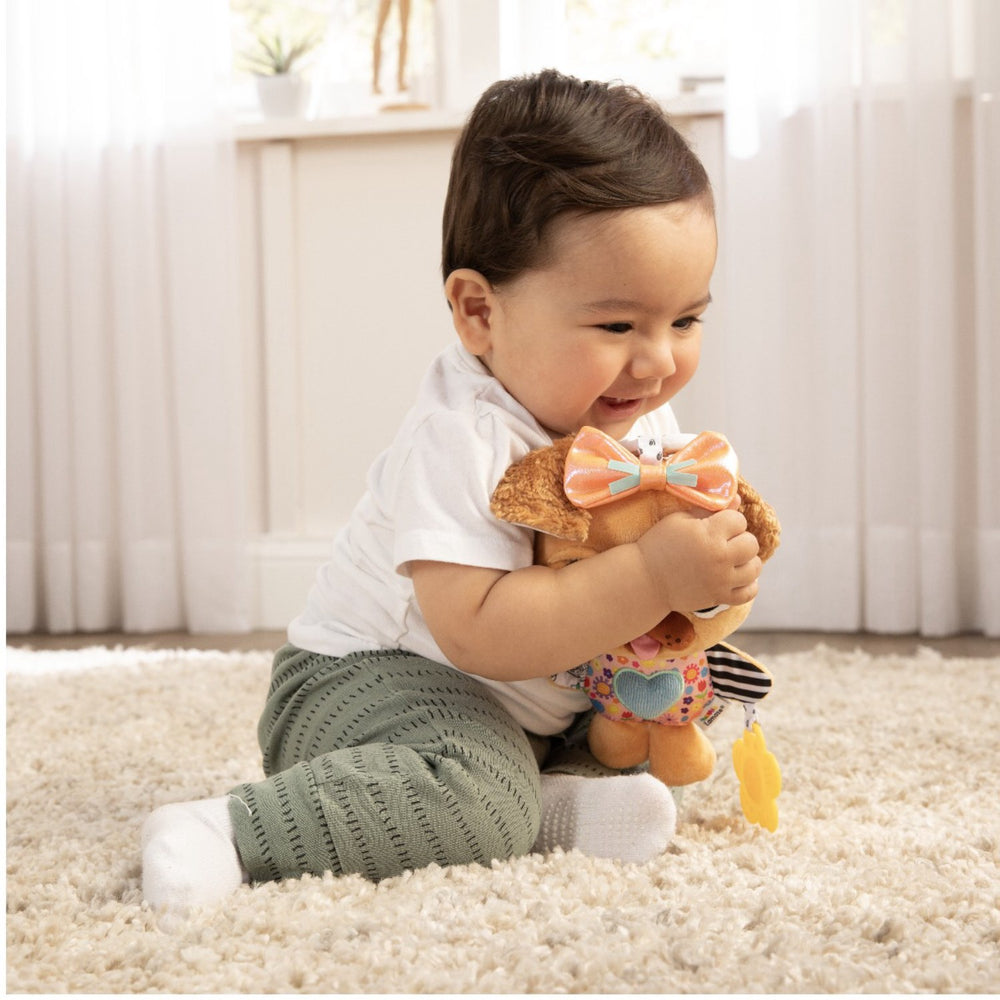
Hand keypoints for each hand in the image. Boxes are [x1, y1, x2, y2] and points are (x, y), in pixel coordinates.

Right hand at [635, 507, 760, 611]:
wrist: (645, 579)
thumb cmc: (659, 544)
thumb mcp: (679, 519)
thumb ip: (708, 509)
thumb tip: (737, 499)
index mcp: (708, 534)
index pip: (739, 520)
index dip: (729, 521)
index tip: (716, 525)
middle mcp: (719, 557)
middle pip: (751, 544)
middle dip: (740, 539)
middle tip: (724, 542)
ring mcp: (721, 580)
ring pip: (755, 568)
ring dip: (746, 561)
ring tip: (731, 559)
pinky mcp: (719, 597)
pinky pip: (749, 593)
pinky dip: (748, 584)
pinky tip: (737, 576)